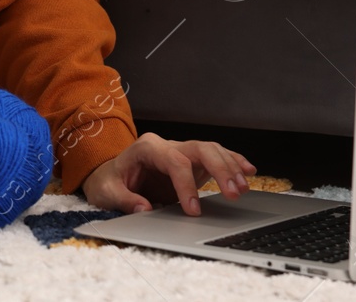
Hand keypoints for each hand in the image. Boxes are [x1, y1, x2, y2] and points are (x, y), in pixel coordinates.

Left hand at [82, 132, 255, 214]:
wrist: (109, 176)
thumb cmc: (109, 182)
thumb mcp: (107, 192)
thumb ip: (125, 200)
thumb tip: (145, 209)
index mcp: (146, 148)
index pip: (173, 161)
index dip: (186, 184)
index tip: (193, 209)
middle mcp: (166, 146)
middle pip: (199, 148)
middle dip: (219, 168)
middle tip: (233, 193)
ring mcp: (181, 152)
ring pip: (211, 150)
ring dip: (230, 167)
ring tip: (243, 188)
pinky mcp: (192, 163)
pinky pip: (216, 157)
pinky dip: (233, 162)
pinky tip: (248, 170)